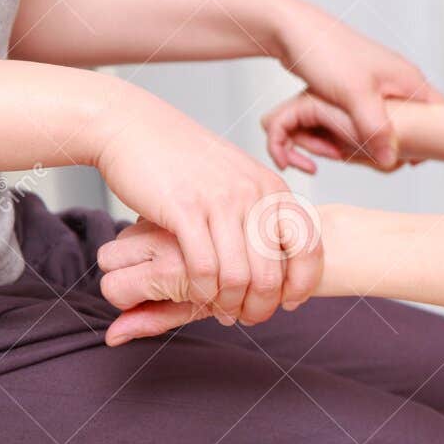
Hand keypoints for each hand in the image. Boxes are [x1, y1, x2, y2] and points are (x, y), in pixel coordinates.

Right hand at [92, 85, 322, 326]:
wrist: (134, 127)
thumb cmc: (184, 161)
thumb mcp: (238, 178)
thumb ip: (261, 210)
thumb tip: (282, 253)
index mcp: (273, 188)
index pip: (309, 246)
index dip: (303, 282)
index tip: (290, 301)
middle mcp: (254, 194)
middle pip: (274, 271)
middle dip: (263, 304)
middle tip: (250, 317)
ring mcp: (220, 201)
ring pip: (239, 276)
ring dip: (232, 304)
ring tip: (224, 312)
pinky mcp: (185, 210)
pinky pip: (204, 267)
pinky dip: (203, 291)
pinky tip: (197, 295)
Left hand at [263, 0, 443, 172]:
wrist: (293, 28)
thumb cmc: (327, 53)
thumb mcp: (355, 94)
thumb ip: (375, 129)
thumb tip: (391, 162)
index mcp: (409, 80)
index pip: (441, 114)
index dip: (437, 141)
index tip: (417, 162)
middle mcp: (400, 79)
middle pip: (418, 121)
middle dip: (407, 145)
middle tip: (392, 165)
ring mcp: (381, 81)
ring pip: (393, 119)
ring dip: (383, 138)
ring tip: (371, 155)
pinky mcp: (361, 84)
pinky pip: (373, 114)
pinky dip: (366, 129)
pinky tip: (353, 140)